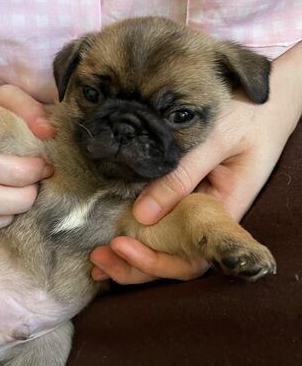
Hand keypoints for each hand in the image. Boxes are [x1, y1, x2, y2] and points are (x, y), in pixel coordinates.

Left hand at [91, 43, 301, 283]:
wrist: (268, 99)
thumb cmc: (249, 115)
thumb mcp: (215, 140)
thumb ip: (182, 175)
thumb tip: (141, 216)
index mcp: (225, 211)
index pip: (192, 256)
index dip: (156, 261)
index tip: (121, 245)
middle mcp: (210, 216)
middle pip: (175, 257)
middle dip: (136, 266)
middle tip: (97, 259)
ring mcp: (198, 206)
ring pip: (167, 243)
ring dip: (132, 256)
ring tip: (96, 260)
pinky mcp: (188, 193)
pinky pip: (163, 219)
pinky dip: (137, 231)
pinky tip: (111, 239)